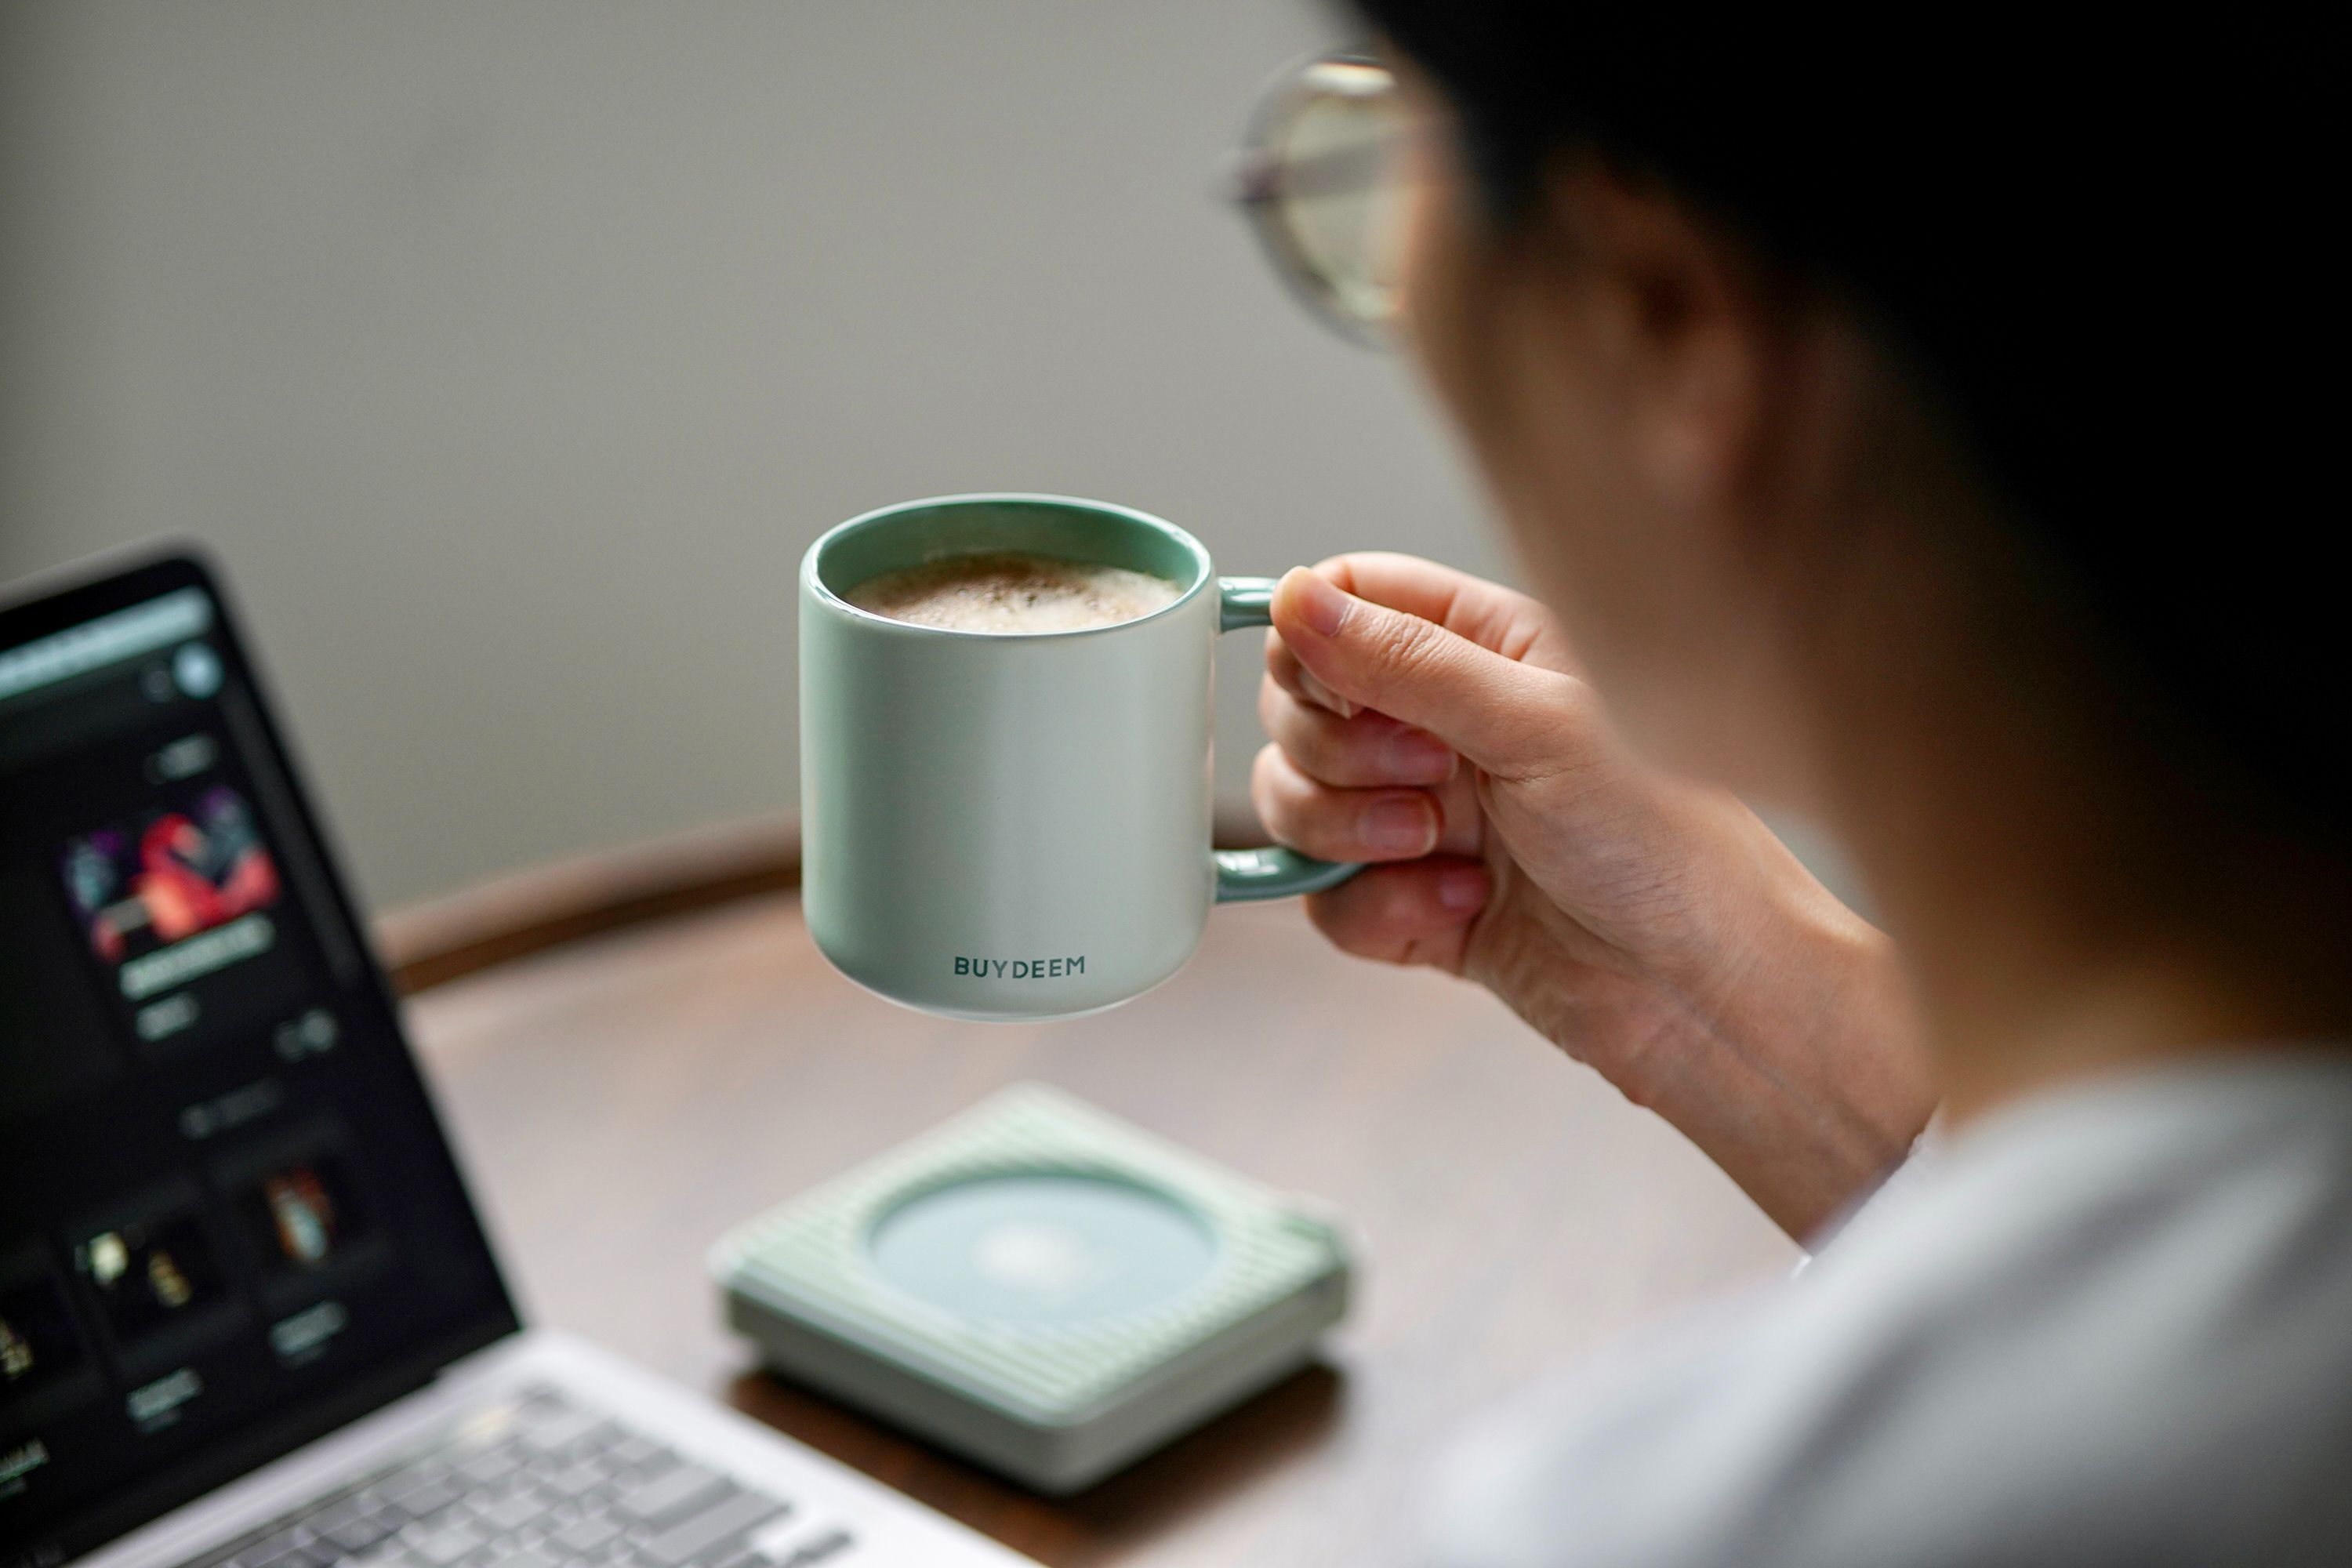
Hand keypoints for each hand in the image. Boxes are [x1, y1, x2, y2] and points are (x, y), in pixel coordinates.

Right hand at [1255, 554, 1932, 1235]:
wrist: (1710, 992)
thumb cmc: (1670, 843)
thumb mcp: (1537, 726)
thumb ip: (1405, 660)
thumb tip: (1296, 597)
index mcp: (1489, 648)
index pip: (1348, 599)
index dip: (1313, 640)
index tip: (1335, 690)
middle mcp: (1449, 725)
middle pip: (1302, 707)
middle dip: (1336, 754)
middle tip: (1429, 781)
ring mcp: (1428, 817)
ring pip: (1298, 803)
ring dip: (1347, 834)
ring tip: (1438, 849)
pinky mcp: (1417, 905)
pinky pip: (1329, 901)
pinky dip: (1374, 911)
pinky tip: (1459, 911)